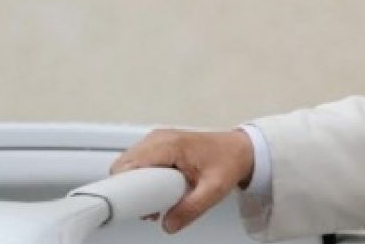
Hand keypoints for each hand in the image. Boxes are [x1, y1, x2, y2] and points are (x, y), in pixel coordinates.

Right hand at [109, 128, 255, 233]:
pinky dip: (141, 178)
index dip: (125, 186)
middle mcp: (159, 138)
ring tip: (156, 202)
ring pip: (129, 163)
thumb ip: (190, 209)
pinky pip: (139, 162)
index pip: (129, 164)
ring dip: (135, 185)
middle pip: (124, 164)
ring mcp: (157, 140)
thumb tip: (168, 224)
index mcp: (169, 145)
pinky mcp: (159, 145)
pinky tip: (157, 191)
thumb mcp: (214, 190)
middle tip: (149, 208)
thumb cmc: (229, 161)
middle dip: (130, 189)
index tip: (133, 205)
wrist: (239, 149)